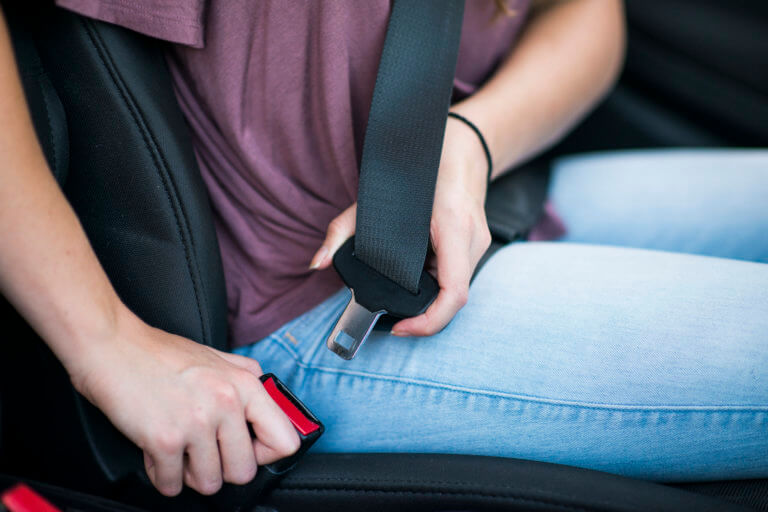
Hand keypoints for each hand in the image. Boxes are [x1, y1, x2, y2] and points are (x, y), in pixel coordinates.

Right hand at [67, 310, 300, 496]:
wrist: (111, 344)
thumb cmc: (159, 353)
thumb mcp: (216, 357)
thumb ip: (245, 377)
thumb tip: (271, 401)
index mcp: (245, 384)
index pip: (285, 441)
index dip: (264, 454)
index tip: (245, 451)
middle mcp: (227, 403)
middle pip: (244, 472)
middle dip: (221, 469)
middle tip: (201, 452)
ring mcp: (197, 422)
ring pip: (209, 484)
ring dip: (189, 474)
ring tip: (178, 450)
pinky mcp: (165, 439)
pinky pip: (171, 486)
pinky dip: (161, 476)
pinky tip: (155, 452)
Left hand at [310, 114, 490, 335]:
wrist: (460, 145)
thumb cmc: (420, 165)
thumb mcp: (375, 196)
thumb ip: (342, 231)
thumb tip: (317, 263)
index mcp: (453, 226)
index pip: (453, 293)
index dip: (428, 321)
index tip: (400, 328)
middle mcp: (472, 239)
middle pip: (452, 297)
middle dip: (424, 316)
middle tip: (393, 320)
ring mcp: (479, 243)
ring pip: (457, 290)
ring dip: (430, 302)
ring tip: (400, 301)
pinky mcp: (476, 245)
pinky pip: (457, 277)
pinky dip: (436, 287)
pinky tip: (414, 284)